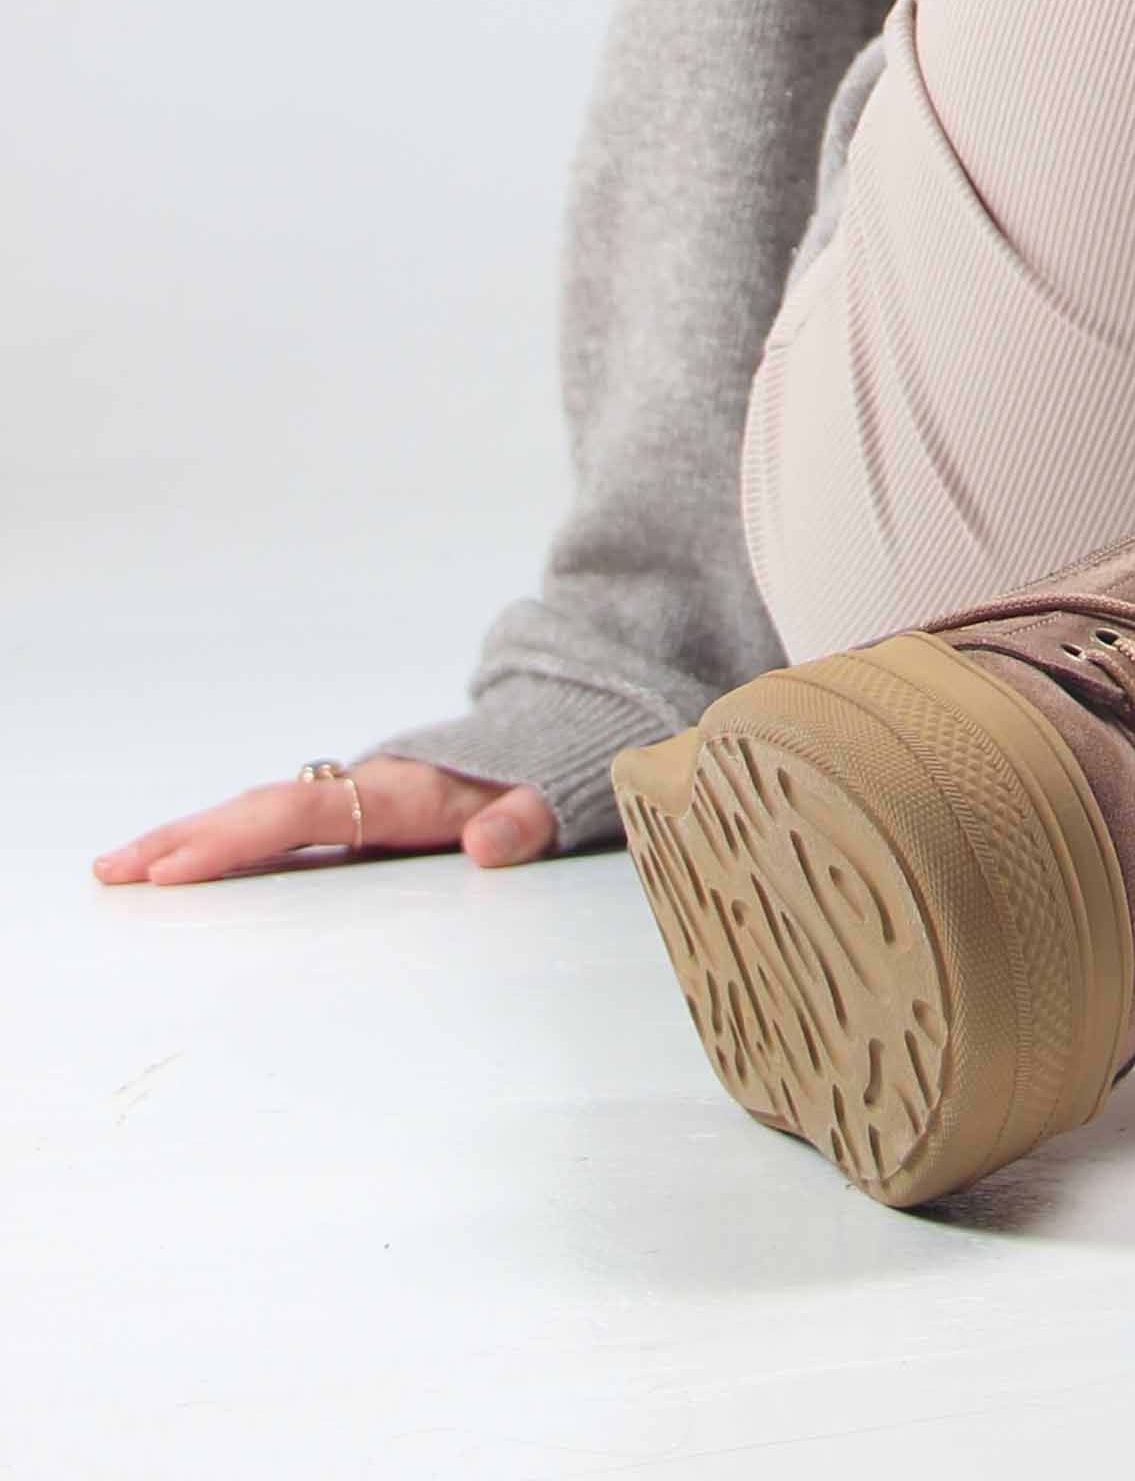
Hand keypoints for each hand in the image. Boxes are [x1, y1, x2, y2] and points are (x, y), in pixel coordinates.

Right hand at [91, 753, 560, 884]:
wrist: (559, 726)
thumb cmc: (549, 776)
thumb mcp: (551, 802)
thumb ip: (526, 824)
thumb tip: (489, 846)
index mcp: (402, 793)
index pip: (306, 816)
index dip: (241, 840)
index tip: (176, 868)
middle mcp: (364, 788)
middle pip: (261, 810)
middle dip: (185, 839)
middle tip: (112, 871)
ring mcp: (352, 796)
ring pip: (257, 813)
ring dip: (188, 838)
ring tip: (117, 869)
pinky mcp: (350, 808)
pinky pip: (274, 823)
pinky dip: (221, 838)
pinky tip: (175, 864)